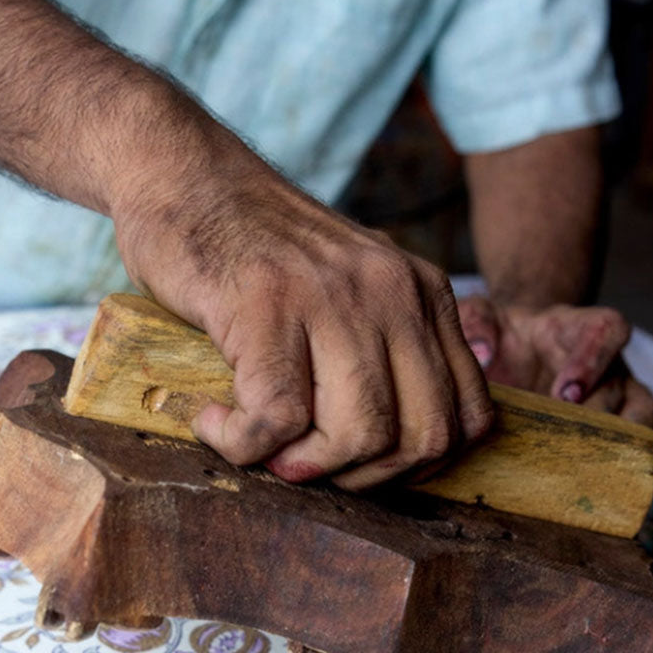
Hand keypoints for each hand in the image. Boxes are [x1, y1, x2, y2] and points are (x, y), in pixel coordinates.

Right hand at [112, 125, 491, 489]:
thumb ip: (387, 349)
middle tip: (308, 465)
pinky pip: (276, 420)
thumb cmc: (258, 251)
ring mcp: (332, 298)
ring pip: (360, 435)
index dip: (420, 467)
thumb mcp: (352, 289)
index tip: (364, 467)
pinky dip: (240, 443)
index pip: (469, 416)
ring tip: (263, 446)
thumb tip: (397, 448)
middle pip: (422, 437)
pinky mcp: (266, 309)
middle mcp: (393, 293)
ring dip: (306, 467)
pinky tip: (213, 420)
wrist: (184, 174)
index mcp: (425, 294)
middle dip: (364, 479)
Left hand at [457, 295, 652, 487]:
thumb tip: (481, 354)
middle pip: (626, 386)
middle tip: (578, 439)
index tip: (566, 391)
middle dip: (605, 415)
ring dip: (635, 442)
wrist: (512, 350)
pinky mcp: (626, 422)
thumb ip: (476, 324)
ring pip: (647, 416)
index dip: (591, 362)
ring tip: (624, 468)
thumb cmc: (501, 332)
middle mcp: (613, 362)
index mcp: (584, 327)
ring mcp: (624, 393)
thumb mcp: (480, 314)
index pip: (606, 333)